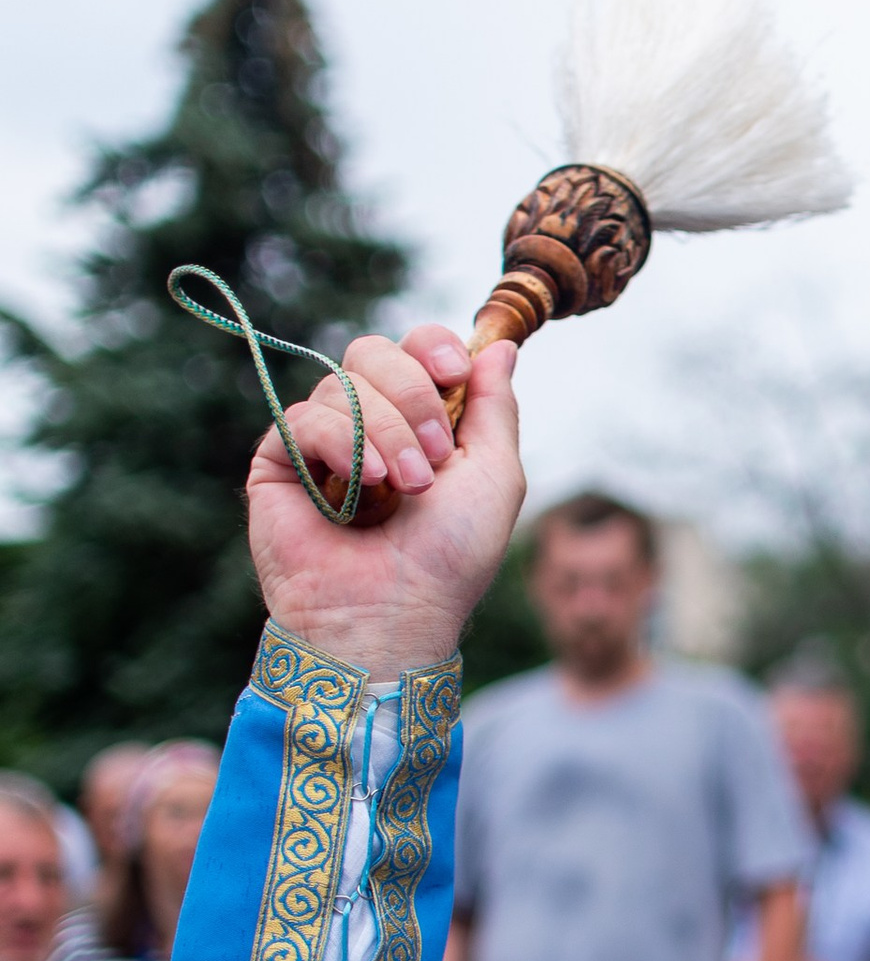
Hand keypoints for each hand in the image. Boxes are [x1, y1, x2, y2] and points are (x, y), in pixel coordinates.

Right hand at [247, 326, 523, 677]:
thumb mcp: (494, 475)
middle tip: (432, 456)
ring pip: (340, 381)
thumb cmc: (449, 558)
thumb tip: (500, 345)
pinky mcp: (278, 465)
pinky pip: (301, 416)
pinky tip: (362, 483)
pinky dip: (338, 441)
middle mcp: (367, 426)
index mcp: (419, 422)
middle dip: (412, 395)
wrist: (394, 615)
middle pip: (373, 351)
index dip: (432, 347)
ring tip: (402, 487)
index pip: (414, 348)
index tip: (455, 372)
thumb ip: (495, 406)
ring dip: (384, 430)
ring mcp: (320, 444)